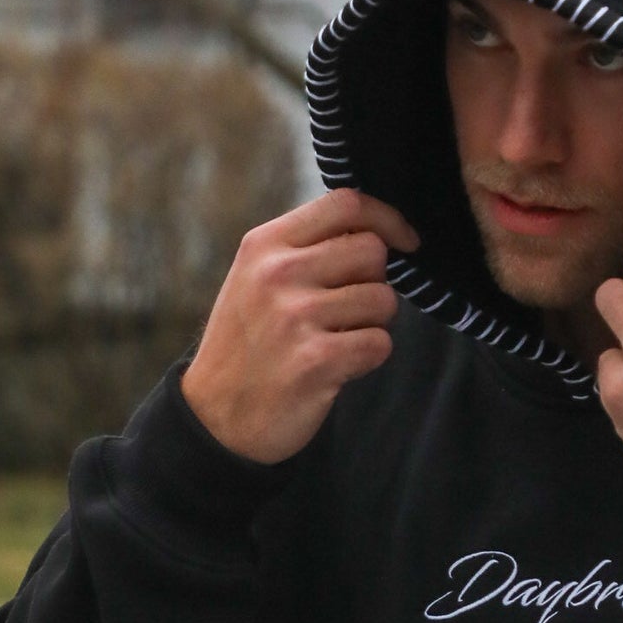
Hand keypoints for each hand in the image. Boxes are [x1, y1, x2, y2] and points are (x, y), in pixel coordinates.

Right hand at [183, 189, 418, 464]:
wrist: (216, 418)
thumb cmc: (248, 344)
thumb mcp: (257, 279)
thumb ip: (306, 249)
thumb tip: (378, 230)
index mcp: (264, 245)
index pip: (346, 204)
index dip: (388, 219)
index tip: (405, 241)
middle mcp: (278, 273)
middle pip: (372, 252)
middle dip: (375, 282)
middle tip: (349, 311)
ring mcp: (295, 316)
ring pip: (383, 300)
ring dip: (372, 324)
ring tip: (337, 340)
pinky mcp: (315, 360)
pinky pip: (380, 344)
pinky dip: (369, 358)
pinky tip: (338, 367)